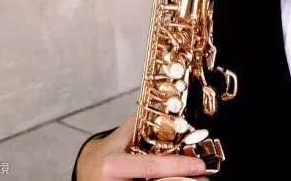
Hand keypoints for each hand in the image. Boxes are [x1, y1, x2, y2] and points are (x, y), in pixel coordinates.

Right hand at [76, 116, 206, 179]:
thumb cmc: (106, 155)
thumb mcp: (119, 137)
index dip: (178, 165)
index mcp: (112, 166)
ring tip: (194, 177)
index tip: (198, 165)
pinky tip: (179, 178)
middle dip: (184, 180)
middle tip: (202, 175)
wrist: (87, 174)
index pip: (152, 166)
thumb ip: (141, 126)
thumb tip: (170, 117)